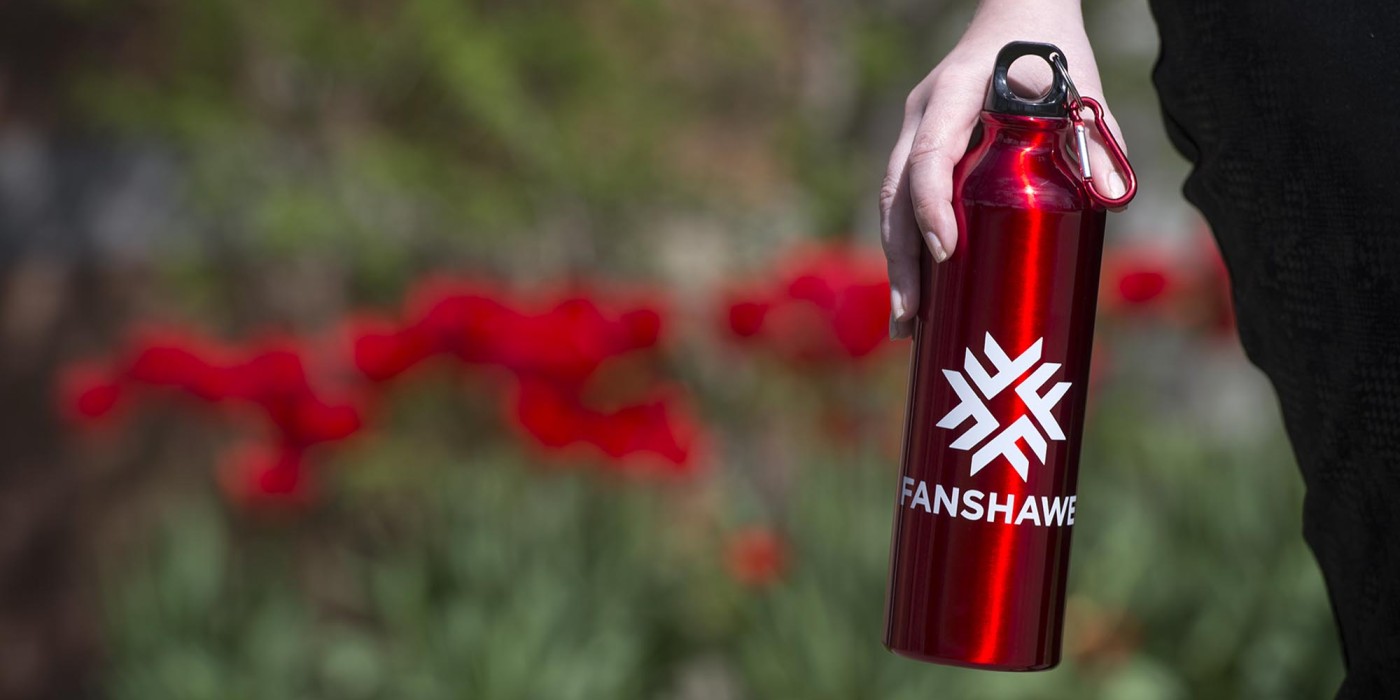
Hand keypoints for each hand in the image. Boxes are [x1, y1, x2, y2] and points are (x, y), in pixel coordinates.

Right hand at [881, 0, 1127, 338]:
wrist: (1019, 20)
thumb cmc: (1053, 51)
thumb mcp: (1081, 86)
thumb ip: (1097, 136)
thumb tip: (1111, 198)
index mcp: (954, 93)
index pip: (929, 155)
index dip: (932, 205)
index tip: (946, 251)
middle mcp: (922, 116)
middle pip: (895, 195)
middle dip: (902, 258)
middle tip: (911, 315)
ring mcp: (914, 134)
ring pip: (892, 206)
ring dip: (897, 264)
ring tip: (906, 323)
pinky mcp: (919, 152)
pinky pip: (904, 204)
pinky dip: (907, 249)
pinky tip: (918, 293)